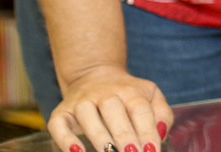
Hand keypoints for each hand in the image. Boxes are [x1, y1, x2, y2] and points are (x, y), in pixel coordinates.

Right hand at [46, 65, 173, 151]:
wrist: (94, 75)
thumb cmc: (128, 95)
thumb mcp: (151, 96)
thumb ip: (162, 114)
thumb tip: (161, 133)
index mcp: (130, 91)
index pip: (140, 109)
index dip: (146, 131)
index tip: (151, 150)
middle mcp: (105, 94)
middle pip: (114, 111)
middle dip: (123, 135)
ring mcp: (81, 102)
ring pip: (87, 115)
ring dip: (98, 136)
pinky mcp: (62, 112)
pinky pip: (59, 125)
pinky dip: (65, 139)